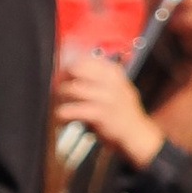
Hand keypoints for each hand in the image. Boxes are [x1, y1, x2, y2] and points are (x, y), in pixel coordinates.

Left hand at [53, 44, 160, 168]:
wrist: (136, 132)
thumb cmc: (123, 111)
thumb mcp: (117, 87)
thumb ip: (99, 77)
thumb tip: (73, 68)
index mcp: (114, 73)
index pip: (87, 59)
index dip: (70, 64)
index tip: (62, 71)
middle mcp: (111, 82)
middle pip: (78, 70)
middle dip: (62, 76)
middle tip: (56, 84)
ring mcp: (106, 98)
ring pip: (74, 88)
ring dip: (60, 94)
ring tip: (57, 99)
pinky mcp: (101, 114)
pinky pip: (75, 109)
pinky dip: (64, 112)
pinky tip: (61, 114)